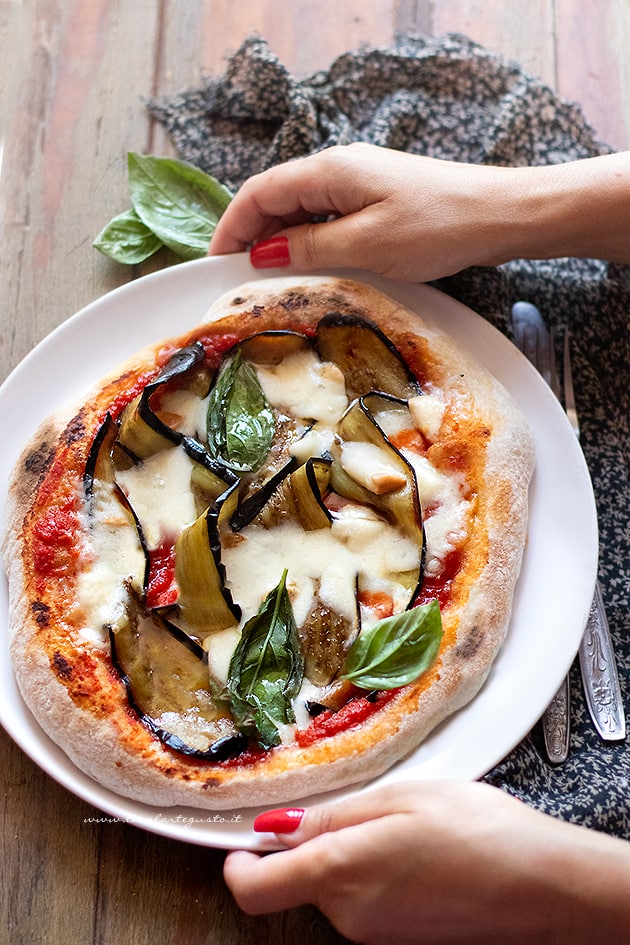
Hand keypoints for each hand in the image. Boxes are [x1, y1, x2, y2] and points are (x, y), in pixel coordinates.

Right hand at [209, 144, 629, 280]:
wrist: (498, 215)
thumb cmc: (435, 227)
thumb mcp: (363, 244)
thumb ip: (308, 247)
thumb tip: (262, 253)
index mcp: (329, 171)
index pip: (260, 192)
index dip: (231, 226)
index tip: (215, 262)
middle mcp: (339, 170)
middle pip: (277, 200)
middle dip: (252, 236)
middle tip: (237, 280)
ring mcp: (360, 185)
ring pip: (303, 212)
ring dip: (281, 243)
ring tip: (269, 282)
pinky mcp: (378, 203)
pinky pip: (329, 220)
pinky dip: (310, 244)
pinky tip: (311, 270)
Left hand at [224, 780, 629, 944]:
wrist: (543, 885)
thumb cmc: (476, 830)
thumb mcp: (399, 798)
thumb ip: (331, 818)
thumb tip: (276, 828)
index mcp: (340, 870)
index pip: (254, 890)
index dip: (238, 865)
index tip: (245, 841)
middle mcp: (348, 913)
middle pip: (302, 879)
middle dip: (318, 842)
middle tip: (369, 808)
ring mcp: (375, 932)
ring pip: (337, 886)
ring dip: (355, 854)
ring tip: (407, 827)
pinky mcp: (399, 938)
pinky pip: (366, 901)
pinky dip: (377, 873)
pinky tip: (420, 852)